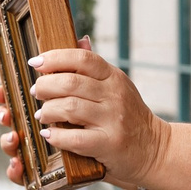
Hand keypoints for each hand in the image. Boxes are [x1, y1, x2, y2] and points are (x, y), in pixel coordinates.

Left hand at [0, 39, 168, 189]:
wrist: (155, 149)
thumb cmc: (129, 118)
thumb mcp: (118, 87)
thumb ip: (96, 68)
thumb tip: (80, 39)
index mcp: (114, 77)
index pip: (83, 58)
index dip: (55, 57)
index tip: (35, 62)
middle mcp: (115, 95)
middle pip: (71, 82)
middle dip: (45, 86)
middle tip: (36, 92)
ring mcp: (113, 120)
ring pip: (70, 108)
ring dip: (48, 110)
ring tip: (42, 114)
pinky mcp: (109, 144)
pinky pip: (75, 138)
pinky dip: (57, 136)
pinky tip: (49, 134)